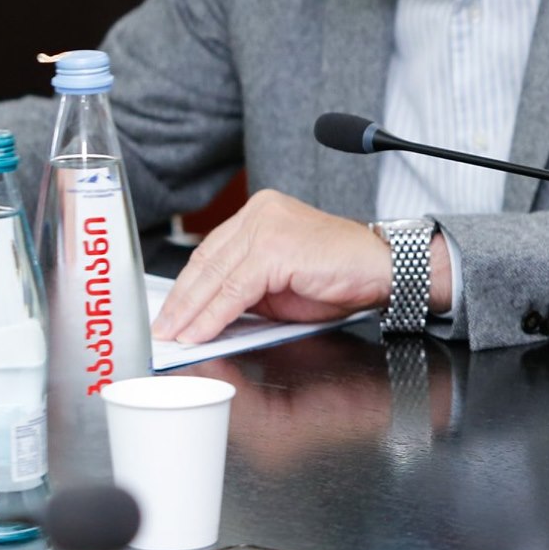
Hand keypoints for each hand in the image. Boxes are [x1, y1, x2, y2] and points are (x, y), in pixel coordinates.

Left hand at [152, 189, 418, 344]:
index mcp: (260, 213)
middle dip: (181, 303)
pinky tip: (199, 333)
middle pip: (206, 262)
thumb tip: (207, 314)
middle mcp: (260, 212)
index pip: (210, 253)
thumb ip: (245, 289)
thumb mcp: (281, 281)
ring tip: (175, 337)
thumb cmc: (342, 274)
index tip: (170, 314)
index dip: (186, 288)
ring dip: (191, 313)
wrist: (386, 269)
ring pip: (215, 276)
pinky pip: (234, 289)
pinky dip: (213, 315)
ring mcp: (268, 227)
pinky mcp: (275, 248)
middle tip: (163, 331)